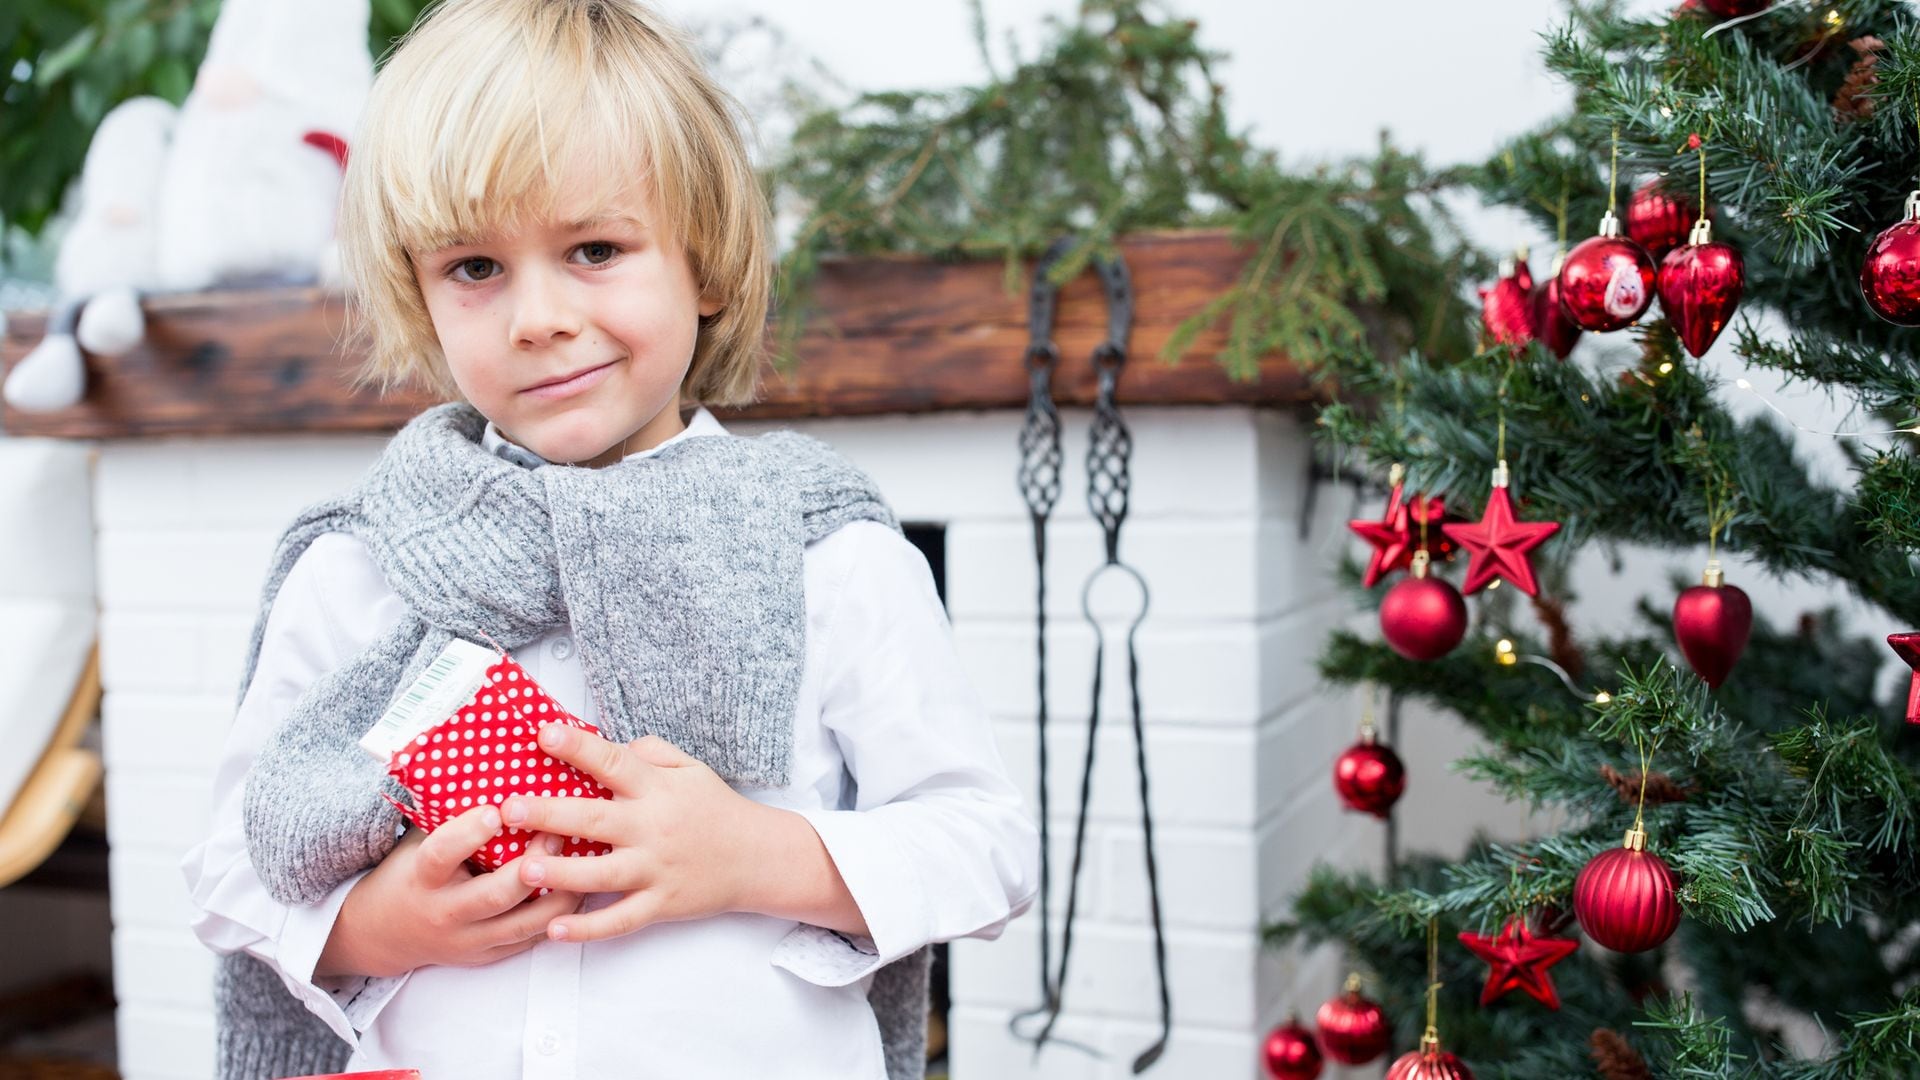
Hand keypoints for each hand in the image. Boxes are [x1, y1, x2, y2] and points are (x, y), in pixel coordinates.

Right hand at [316, 804, 582, 977]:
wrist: (385, 934)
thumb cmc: (411, 872)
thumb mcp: (417, 842)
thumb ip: (448, 815)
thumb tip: (488, 758)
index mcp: (423, 877)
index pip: (443, 855)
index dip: (468, 833)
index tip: (495, 809)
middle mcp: (446, 913)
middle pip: (497, 895)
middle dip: (533, 865)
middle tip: (557, 832)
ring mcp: (469, 940)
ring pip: (525, 922)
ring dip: (560, 890)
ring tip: (584, 859)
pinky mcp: (489, 956)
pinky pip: (533, 939)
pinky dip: (560, 914)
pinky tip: (582, 888)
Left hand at [500, 727, 768, 943]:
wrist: (758, 858)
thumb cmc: (716, 809)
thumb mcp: (692, 768)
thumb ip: (651, 752)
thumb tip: (612, 744)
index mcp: (657, 789)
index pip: (614, 763)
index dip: (579, 747)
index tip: (544, 734)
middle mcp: (652, 829)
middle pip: (595, 820)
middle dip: (550, 814)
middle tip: (509, 809)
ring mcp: (655, 870)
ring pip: (601, 875)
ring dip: (561, 872)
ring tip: (523, 868)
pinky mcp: (660, 904)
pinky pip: (620, 920)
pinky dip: (588, 929)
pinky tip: (555, 930)